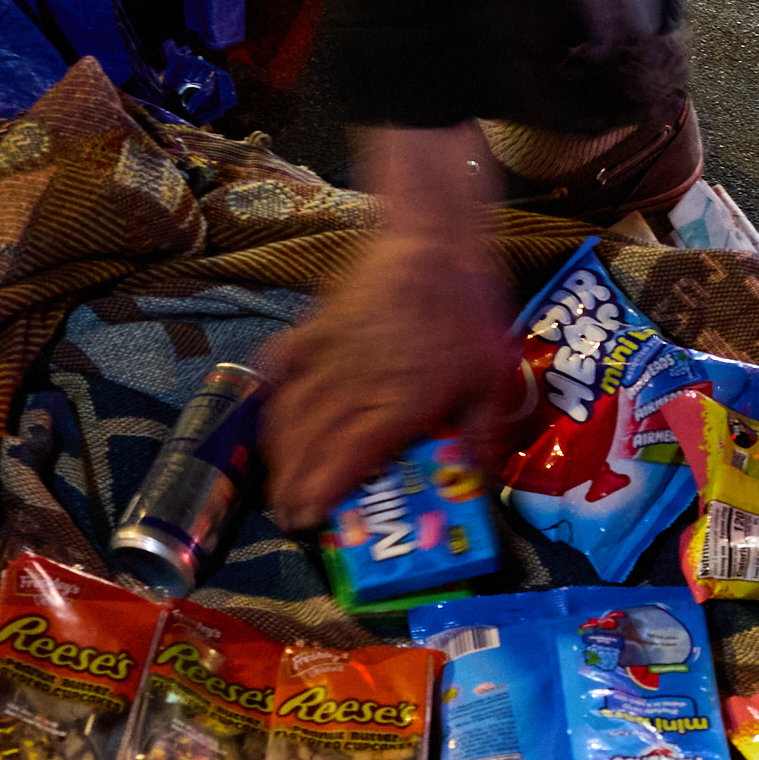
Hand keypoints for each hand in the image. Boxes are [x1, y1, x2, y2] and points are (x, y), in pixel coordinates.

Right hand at [261, 123, 520, 530]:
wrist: (433, 240)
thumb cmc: (470, 310)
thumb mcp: (493, 376)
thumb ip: (482, 433)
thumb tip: (477, 480)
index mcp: (397, 404)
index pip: (346, 458)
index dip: (319, 492)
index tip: (304, 520)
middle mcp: (354, 386)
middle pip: (310, 444)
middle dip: (290, 485)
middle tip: (284, 515)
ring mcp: (329, 355)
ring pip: (289, 412)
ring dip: (276, 451)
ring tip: (273, 480)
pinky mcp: (316, 328)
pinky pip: (283, 365)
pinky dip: (269, 392)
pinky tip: (265, 411)